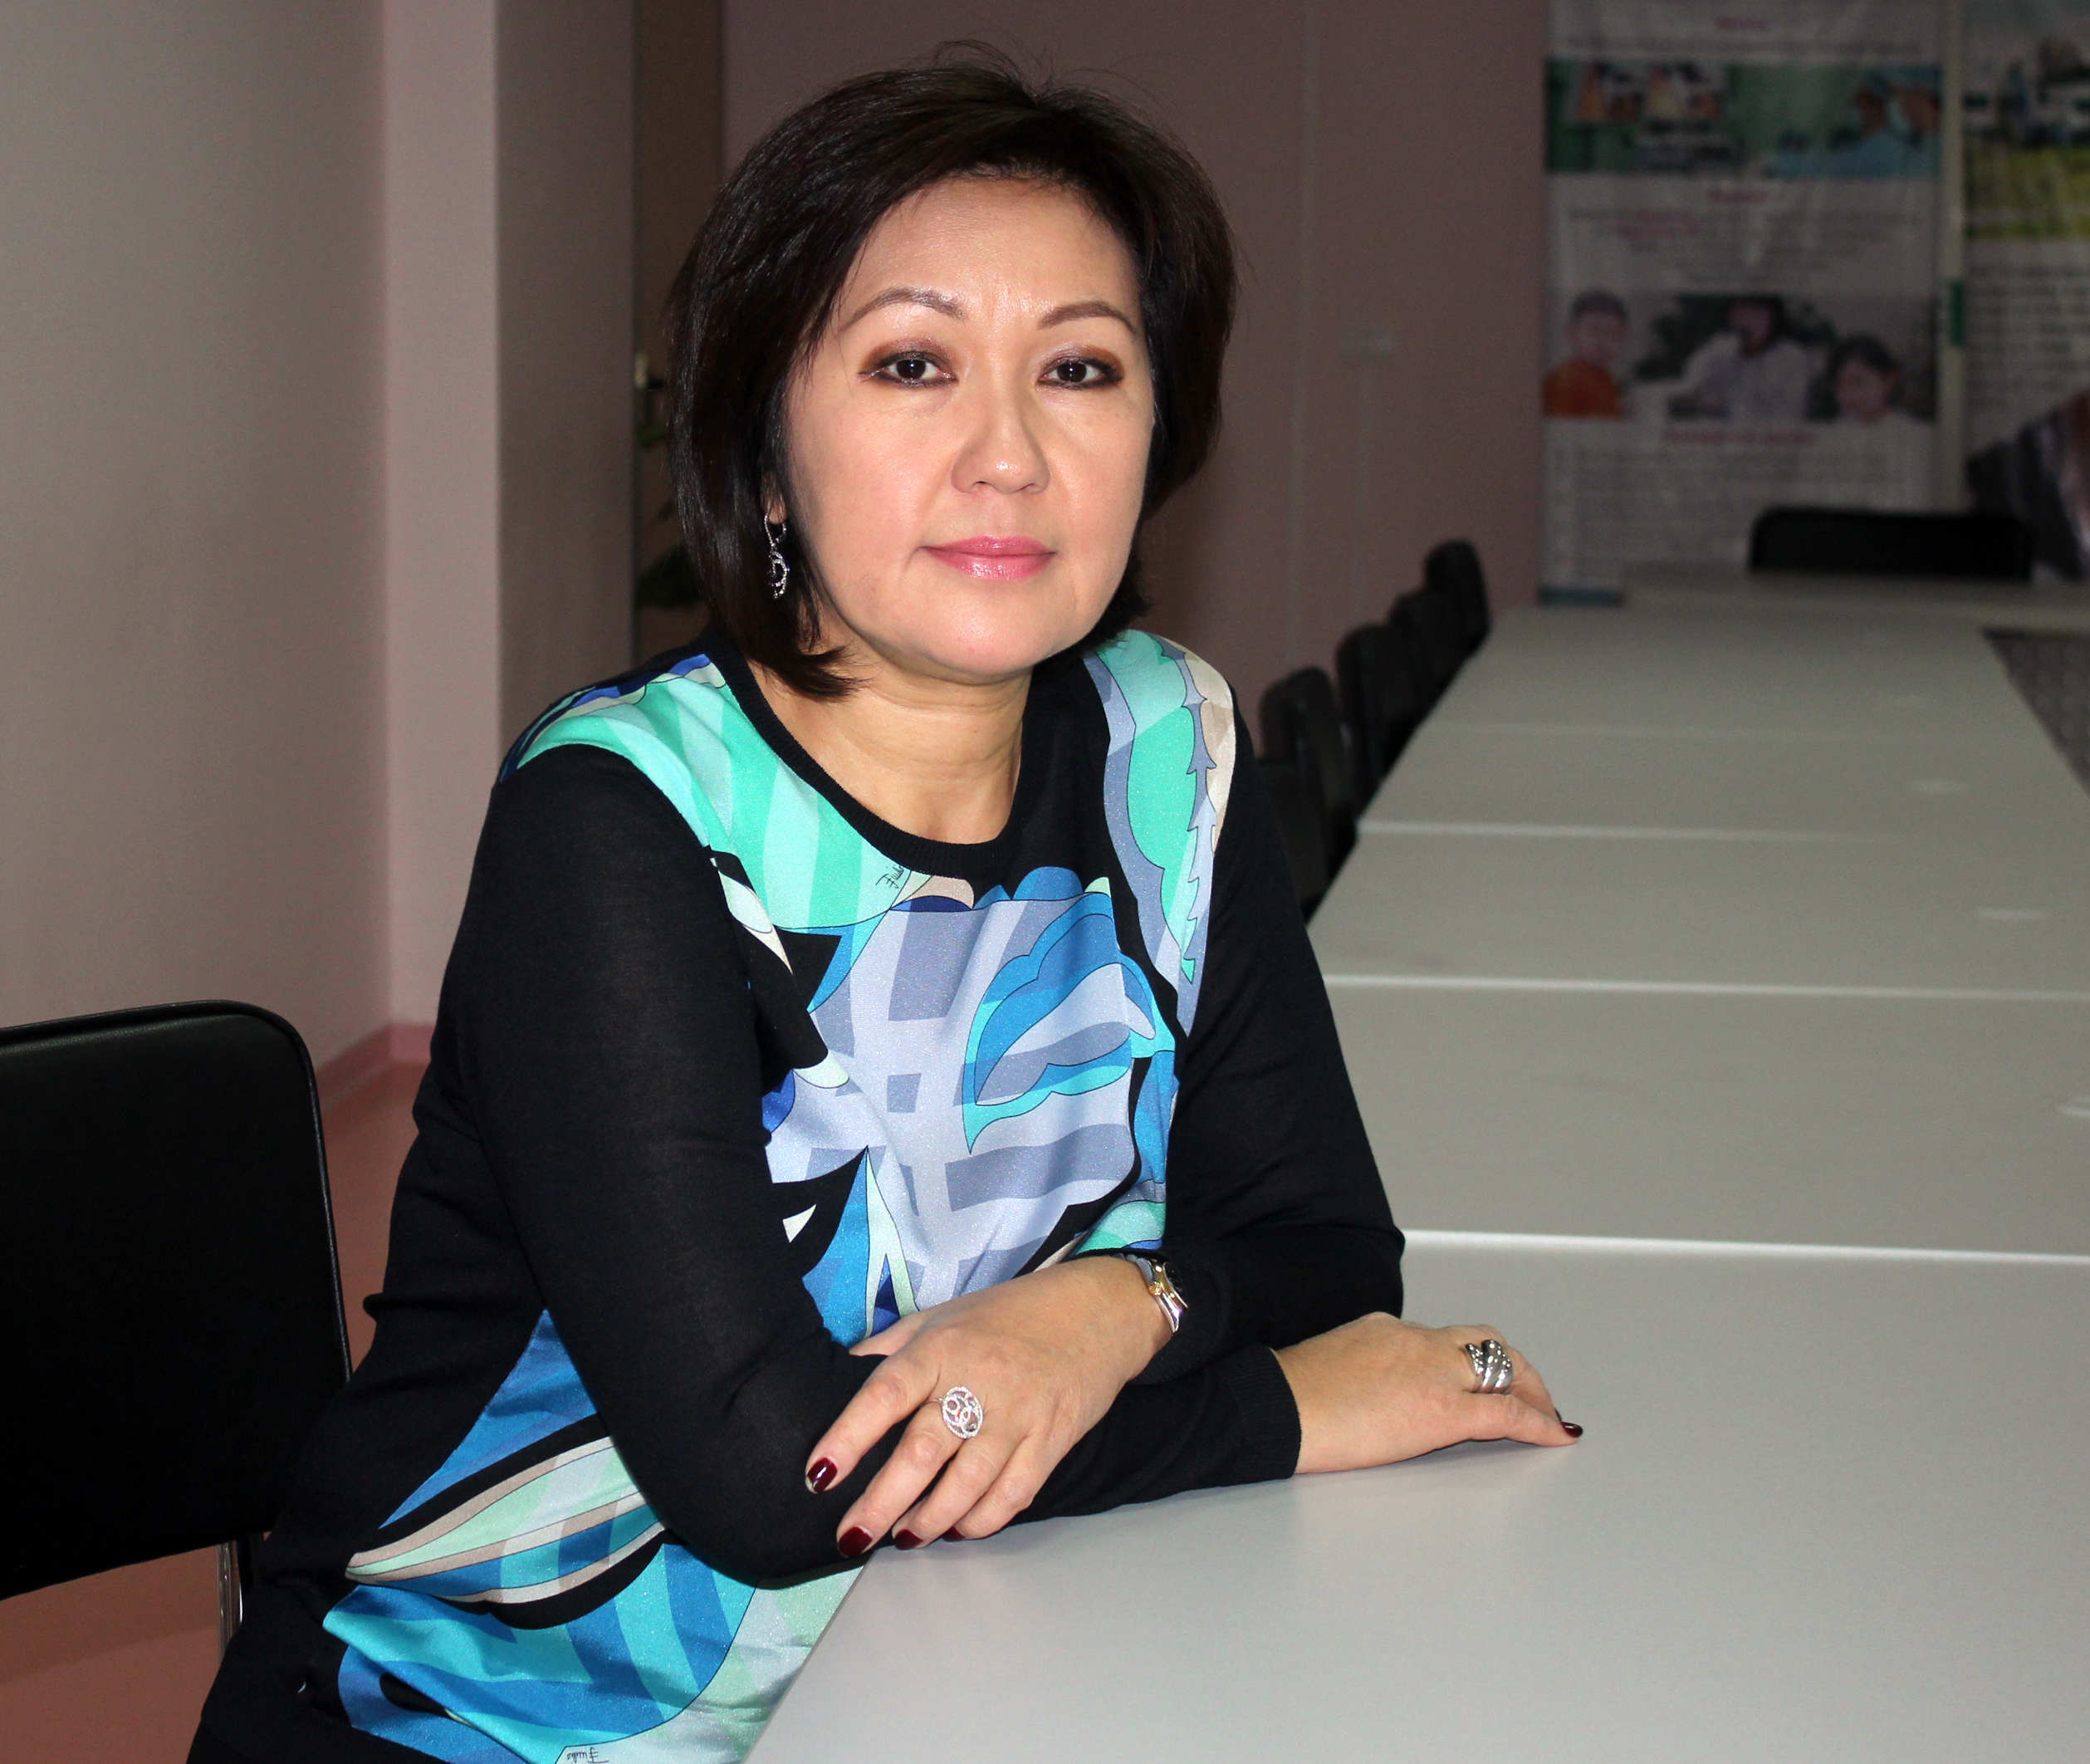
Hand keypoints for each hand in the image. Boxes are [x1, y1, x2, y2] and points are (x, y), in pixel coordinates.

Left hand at [806, 1257, 1169, 1552]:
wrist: (1096, 1312)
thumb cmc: (1010, 1314)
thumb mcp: (943, 1315)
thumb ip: (892, 1347)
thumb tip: (840, 1374)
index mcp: (942, 1347)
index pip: (886, 1393)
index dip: (849, 1435)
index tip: (820, 1474)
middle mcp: (977, 1382)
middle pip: (921, 1452)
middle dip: (880, 1503)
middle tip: (852, 1536)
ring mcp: (1017, 1415)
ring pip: (965, 1484)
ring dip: (928, 1520)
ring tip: (903, 1537)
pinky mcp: (1051, 1441)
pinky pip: (1012, 1494)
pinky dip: (982, 1521)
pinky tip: (959, 1528)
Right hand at [1275, 1313, 1578, 1473]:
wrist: (1279, 1409)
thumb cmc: (1287, 1399)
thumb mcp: (1328, 1367)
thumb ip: (1360, 1371)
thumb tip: (1368, 1393)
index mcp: (1383, 1329)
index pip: (1441, 1338)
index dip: (1468, 1358)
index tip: (1478, 1376)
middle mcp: (1415, 1340)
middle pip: (1483, 1341)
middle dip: (1515, 1365)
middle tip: (1532, 1391)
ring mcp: (1433, 1371)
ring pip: (1502, 1368)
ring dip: (1532, 1389)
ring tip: (1547, 1413)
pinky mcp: (1444, 1410)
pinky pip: (1506, 1413)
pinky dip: (1536, 1422)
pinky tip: (1552, 1435)